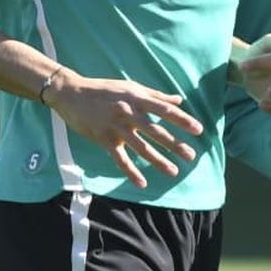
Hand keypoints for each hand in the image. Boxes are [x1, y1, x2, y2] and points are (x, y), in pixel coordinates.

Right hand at [41, 70, 204, 188]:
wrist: (72, 94)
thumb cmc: (105, 90)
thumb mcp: (131, 87)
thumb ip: (156, 96)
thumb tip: (179, 100)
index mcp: (137, 99)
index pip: (164, 110)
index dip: (182, 120)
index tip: (198, 130)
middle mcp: (128, 114)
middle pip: (156, 131)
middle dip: (174, 145)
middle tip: (191, 156)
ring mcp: (116, 128)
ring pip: (140, 147)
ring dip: (158, 161)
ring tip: (173, 171)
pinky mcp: (104, 140)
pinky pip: (120, 159)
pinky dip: (131, 172)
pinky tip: (142, 183)